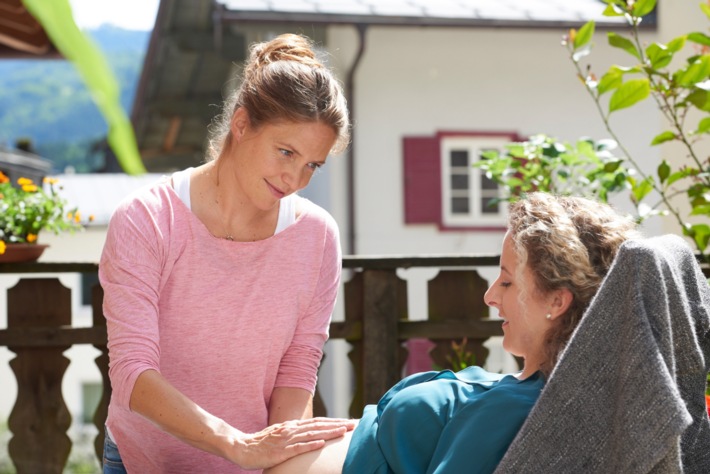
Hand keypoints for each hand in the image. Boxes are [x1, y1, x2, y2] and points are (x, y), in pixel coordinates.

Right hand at [232, 417, 355, 468]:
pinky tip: (321, 443)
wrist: (241, 447)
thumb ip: (295, 434)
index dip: (333, 421)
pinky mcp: (279, 452)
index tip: (347, 422)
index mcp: (292, 426)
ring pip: (311, 434)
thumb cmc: (262, 444)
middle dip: (336, 424)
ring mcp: (285, 440)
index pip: (316, 422)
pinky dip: (310, 445)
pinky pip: (297, 448)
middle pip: (318, 425)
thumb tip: (311, 435)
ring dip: (328, 432)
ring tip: (343, 431)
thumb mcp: (281, 436)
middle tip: (353, 424)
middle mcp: (290, 429)